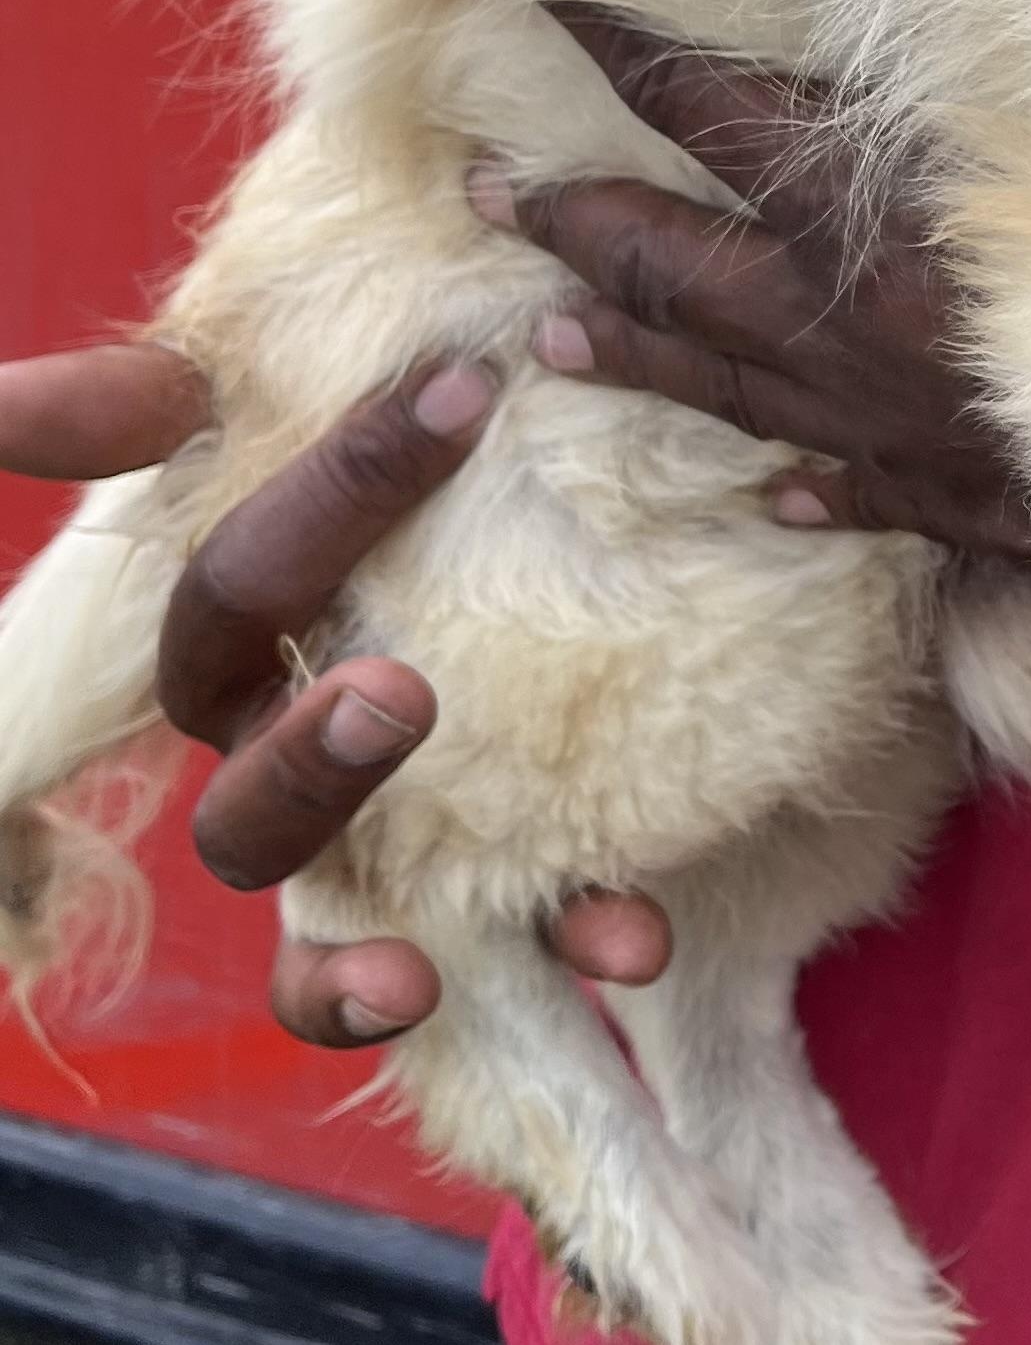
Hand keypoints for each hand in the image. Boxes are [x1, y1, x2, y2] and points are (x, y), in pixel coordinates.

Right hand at [0, 340, 668, 1045]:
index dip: (334, 495)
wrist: (516, 572)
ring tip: (416, 965)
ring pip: (316, 938)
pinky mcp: (458, 912)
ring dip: (348, 961)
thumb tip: (42, 396)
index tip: (468, 388)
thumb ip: (155, 411)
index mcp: (236, 655)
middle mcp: (275, 767)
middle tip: (400, 694)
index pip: (236, 594)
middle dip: (309, 761)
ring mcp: (359, 857)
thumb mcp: (276, 434)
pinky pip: (446, 985)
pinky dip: (535, 962)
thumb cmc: (383, 498)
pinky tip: (630, 946)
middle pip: (246, 808)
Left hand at [475, 4, 1030, 555]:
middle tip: (486, 191)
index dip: (626, 54)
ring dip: (633, 351)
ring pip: (725, 382)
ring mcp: (882, 417)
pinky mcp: (946, 494)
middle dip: (577, 220)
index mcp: (861, 218)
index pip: (712, 113)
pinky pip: (853, 490)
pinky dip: (808, 486)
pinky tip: (774, 492)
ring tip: (546, 337)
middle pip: (678, 261)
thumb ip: (949, 64)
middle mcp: (843, 321)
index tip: (546, 1)